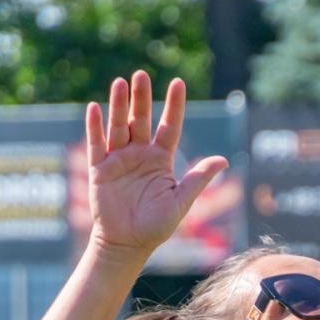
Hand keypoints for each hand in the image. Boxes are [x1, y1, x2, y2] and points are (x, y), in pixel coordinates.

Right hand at [85, 71, 227, 258]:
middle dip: (141, 98)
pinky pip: (96, 144)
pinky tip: (95, 108)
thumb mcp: (181, 201)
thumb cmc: (156, 226)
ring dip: (118, 105)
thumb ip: (198, 179)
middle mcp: (139, 154)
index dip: (174, 106)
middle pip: (141, 120)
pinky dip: (95, 127)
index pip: (169, 127)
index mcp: (161, 159)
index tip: (178, 83)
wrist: (127, 244)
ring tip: (120, 83)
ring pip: (118, 126)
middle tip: (141, 75)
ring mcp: (118, 159)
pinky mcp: (99, 169)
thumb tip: (224, 160)